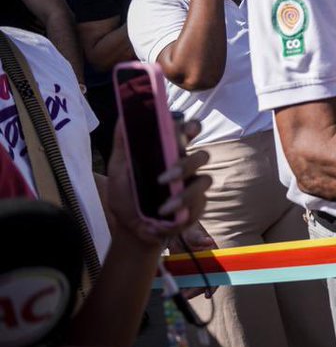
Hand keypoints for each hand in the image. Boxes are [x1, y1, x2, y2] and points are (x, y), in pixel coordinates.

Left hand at [107, 120, 211, 247]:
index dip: (193, 127)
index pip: (189, 133)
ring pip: (206, 179)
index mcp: (170, 153)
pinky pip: (200, 204)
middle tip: (165, 177)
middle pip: (202, 155)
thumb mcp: (118, 169)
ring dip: (186, 193)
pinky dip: (185, 210)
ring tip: (164, 207)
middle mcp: (186, 167)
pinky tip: (168, 216)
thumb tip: (123, 118)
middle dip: (188, 164)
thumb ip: (122, 144)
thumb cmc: (126, 196)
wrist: (128, 229)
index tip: (188, 129)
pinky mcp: (197, 207)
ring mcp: (193, 187)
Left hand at [170, 222, 217, 299]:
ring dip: (183, 291)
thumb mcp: (194, 235)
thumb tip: (209, 241)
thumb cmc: (190, 232)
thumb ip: (200, 239)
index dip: (213, 286)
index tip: (207, 294)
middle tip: (183, 296)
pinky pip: (180, 282)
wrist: (177, 232)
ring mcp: (192, 271)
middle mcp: (203, 267)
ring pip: (190, 285)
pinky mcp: (181, 272)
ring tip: (171, 294)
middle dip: (193, 291)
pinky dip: (174, 287)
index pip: (216, 275)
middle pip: (201, 283)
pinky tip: (166, 291)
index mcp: (211, 259)